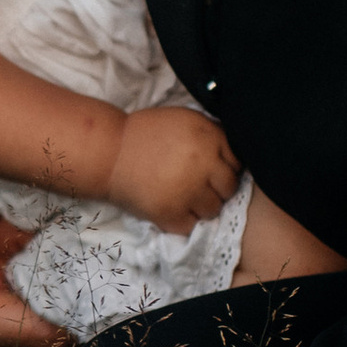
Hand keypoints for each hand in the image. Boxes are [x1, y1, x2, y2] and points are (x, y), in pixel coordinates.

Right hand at [106, 104, 239, 232]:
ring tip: (184, 198)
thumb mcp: (185, 120)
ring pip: (213, 210)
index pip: (238, 163)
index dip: (226, 167)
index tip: (212, 169)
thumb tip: (236, 155)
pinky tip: (173, 209)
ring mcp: (188, 192)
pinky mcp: (170, 213)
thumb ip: (212, 134)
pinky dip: (184, 221)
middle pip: (229, 188)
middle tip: (198, 185)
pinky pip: (191, 226)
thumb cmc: (146, 133)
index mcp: (208, 138)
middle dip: (217, 188)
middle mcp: (203, 165)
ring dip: (201, 207)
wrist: (109, 152)